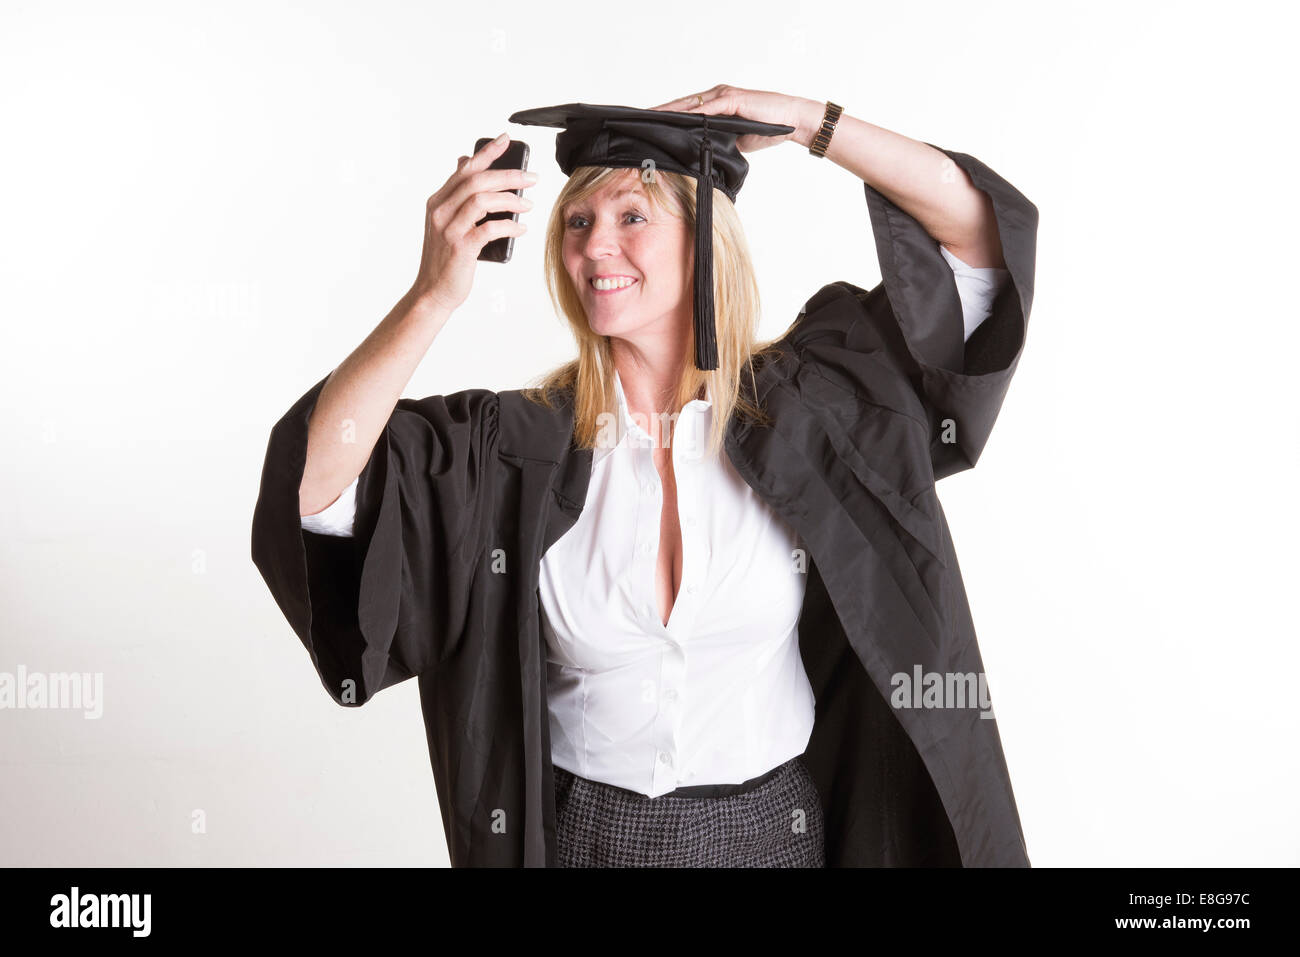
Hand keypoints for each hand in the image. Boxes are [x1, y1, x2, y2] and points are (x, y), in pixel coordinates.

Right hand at [410, 133, 535, 313]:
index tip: (506, 139)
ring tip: (528, 205)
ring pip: (482, 200)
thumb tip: (465, 163)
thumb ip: (457, 196)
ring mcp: (449, 229)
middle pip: (477, 181)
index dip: (487, 152)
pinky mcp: (461, 248)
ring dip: (511, 199)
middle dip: (508, 175)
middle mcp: (441, 211)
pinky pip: (489, 229)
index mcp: (438, 202)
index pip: (465, 169)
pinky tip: (521, 228)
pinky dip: (509, 226)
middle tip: (532, 178)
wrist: (433, 292)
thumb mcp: (448, 223)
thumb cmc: (446, 259)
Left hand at [648, 85, 819, 152]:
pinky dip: (694, 112)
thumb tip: (700, 153)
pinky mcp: (733, 99)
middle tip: (639, 119)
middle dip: (661, 111)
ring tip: (652, 117)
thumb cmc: (765, 129)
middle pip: (682, 104)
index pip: (685, 110)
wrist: (790, 121)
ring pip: (691, 103)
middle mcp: (716, 96)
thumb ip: (716, 141)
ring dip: (671, 110)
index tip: (647, 123)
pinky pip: (710, 106)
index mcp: (715, 104)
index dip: (665, 116)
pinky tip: (679, 117)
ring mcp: (724, 96)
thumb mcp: (734, 139)